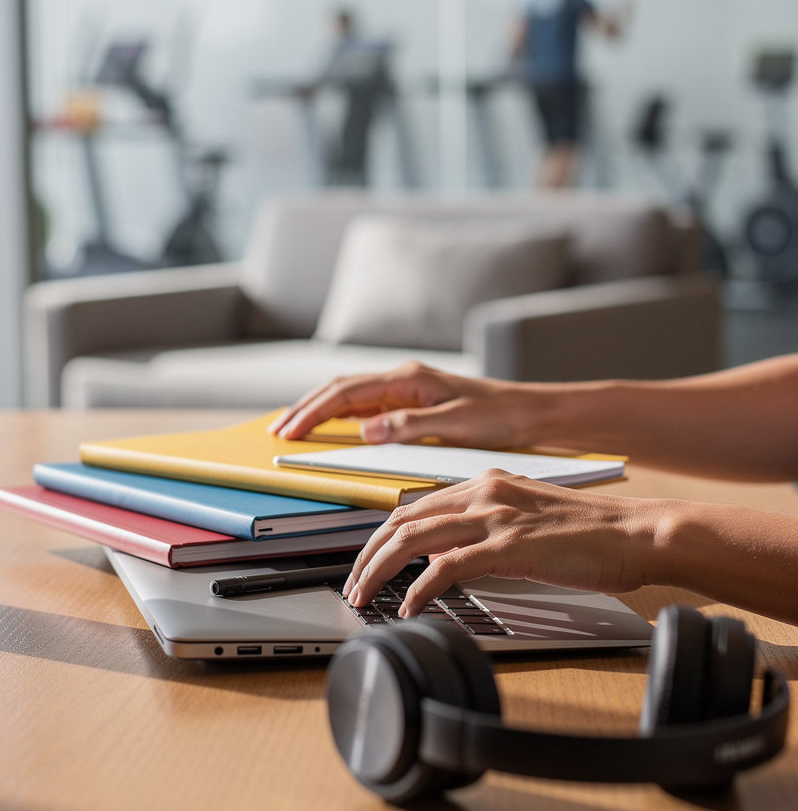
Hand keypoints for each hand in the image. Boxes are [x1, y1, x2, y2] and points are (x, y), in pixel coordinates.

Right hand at [269, 361, 541, 448]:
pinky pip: (366, 406)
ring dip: (320, 411)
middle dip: (306, 408)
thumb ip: (409, 425)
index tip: (290, 430)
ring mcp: (406, 389)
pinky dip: (341, 416)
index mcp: (408, 379)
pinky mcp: (413, 403)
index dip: (314, 412)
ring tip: (293, 428)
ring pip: (350, 396)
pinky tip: (332, 428)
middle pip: (340, 389)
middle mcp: (403, 379)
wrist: (532, 414)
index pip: (347, 392)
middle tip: (278, 431)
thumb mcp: (455, 424)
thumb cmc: (501, 417)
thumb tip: (366, 430)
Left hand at [343, 470, 657, 615]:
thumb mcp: (527, 519)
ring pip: (413, 538)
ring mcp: (496, 516)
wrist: (641, 532)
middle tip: (353, 585)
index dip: (381, 537)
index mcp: (485, 483)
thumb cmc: (593, 533)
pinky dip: (420, 589)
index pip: (414, 508)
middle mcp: (483, 492)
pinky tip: (409, 608)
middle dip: (367, 555)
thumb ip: (484, 530)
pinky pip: (448, 567)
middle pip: (401, 520)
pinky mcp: (510, 545)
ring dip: (380, 570)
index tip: (367, 563)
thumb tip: (445, 559)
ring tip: (364, 597)